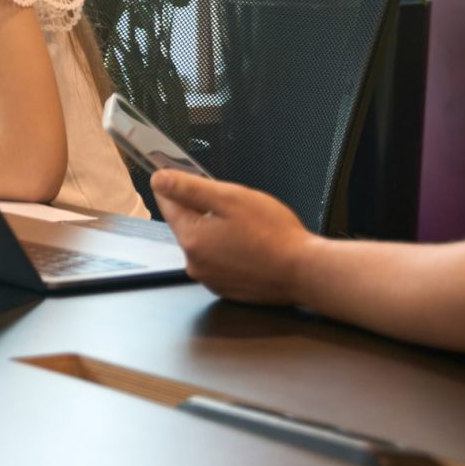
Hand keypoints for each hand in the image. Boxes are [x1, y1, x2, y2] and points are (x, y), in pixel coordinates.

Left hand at [152, 169, 314, 306]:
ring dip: (219, 231)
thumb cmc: (275, 235)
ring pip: (205, 242)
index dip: (178, 186)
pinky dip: (230, 251)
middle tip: (236, 207)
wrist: (306, 272)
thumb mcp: (230, 198)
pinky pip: (219, 261)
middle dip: (205, 210)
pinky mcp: (227, 288)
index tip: (189, 177)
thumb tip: (158, 180)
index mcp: (191, 238)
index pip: (167, 203)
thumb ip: (189, 188)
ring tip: (249, 229)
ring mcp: (210, 278)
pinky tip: (252, 247)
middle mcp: (194, 263)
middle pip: (187, 223)